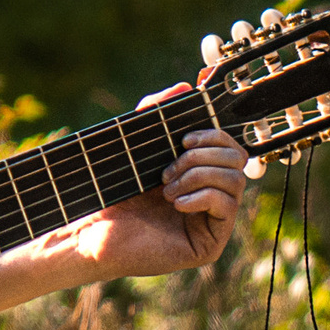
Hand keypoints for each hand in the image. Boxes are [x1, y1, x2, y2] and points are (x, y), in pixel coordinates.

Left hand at [62, 83, 248, 278]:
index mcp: (197, 173)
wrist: (91, 234)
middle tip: (167, 169)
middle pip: (238, 158)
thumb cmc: (110, 194)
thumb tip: (184, 86)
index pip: (229, 146)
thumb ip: (156, 113)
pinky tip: (176, 202)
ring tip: (167, 189)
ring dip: (199, 176)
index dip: (214, 134)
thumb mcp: (135, 146)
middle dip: (203, 156)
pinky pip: (227, 206)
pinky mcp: (210, 243)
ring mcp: (211, 220)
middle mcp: (209, 195)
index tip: (183, 138)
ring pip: (235, 180)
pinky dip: (202, 196)